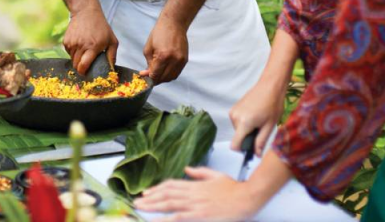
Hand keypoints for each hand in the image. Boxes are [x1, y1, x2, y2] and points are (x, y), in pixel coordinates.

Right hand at [62, 6, 117, 74]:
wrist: (86, 12)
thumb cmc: (101, 27)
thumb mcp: (112, 40)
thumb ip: (112, 55)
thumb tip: (112, 69)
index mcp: (93, 47)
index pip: (83, 65)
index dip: (84, 72)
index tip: (86, 74)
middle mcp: (81, 46)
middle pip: (76, 65)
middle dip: (80, 68)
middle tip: (86, 65)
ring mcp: (72, 43)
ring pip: (72, 60)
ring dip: (77, 60)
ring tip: (84, 53)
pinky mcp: (66, 41)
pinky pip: (68, 53)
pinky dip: (73, 53)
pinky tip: (79, 46)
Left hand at [134, 167, 260, 220]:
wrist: (247, 197)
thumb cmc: (235, 189)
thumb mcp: (215, 176)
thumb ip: (199, 172)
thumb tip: (187, 168)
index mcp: (195, 185)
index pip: (171, 185)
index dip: (157, 188)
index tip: (147, 192)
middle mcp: (193, 193)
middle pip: (166, 194)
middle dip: (150, 198)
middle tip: (137, 202)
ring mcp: (196, 205)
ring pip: (169, 204)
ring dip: (153, 206)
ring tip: (140, 209)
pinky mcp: (200, 215)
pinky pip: (179, 217)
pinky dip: (166, 219)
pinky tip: (156, 221)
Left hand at [140, 19, 187, 82]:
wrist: (174, 24)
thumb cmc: (159, 33)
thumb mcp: (148, 48)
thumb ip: (148, 63)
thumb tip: (146, 74)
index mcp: (163, 56)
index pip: (155, 74)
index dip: (149, 78)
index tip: (145, 77)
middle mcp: (174, 60)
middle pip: (164, 78)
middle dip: (156, 79)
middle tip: (150, 76)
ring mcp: (181, 61)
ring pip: (171, 77)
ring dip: (163, 78)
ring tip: (157, 73)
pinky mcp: (185, 60)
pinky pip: (177, 73)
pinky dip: (170, 74)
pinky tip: (164, 70)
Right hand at [229, 79, 285, 156]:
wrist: (270, 86)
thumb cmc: (273, 105)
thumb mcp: (269, 126)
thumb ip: (261, 142)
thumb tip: (256, 155)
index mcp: (244, 123)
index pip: (235, 145)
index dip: (242, 150)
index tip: (251, 148)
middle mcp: (234, 117)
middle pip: (238, 137)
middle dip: (248, 137)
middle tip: (261, 129)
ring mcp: (233, 112)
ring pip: (238, 130)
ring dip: (247, 129)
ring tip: (259, 120)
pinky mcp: (233, 108)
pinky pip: (237, 122)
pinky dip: (245, 123)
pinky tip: (255, 115)